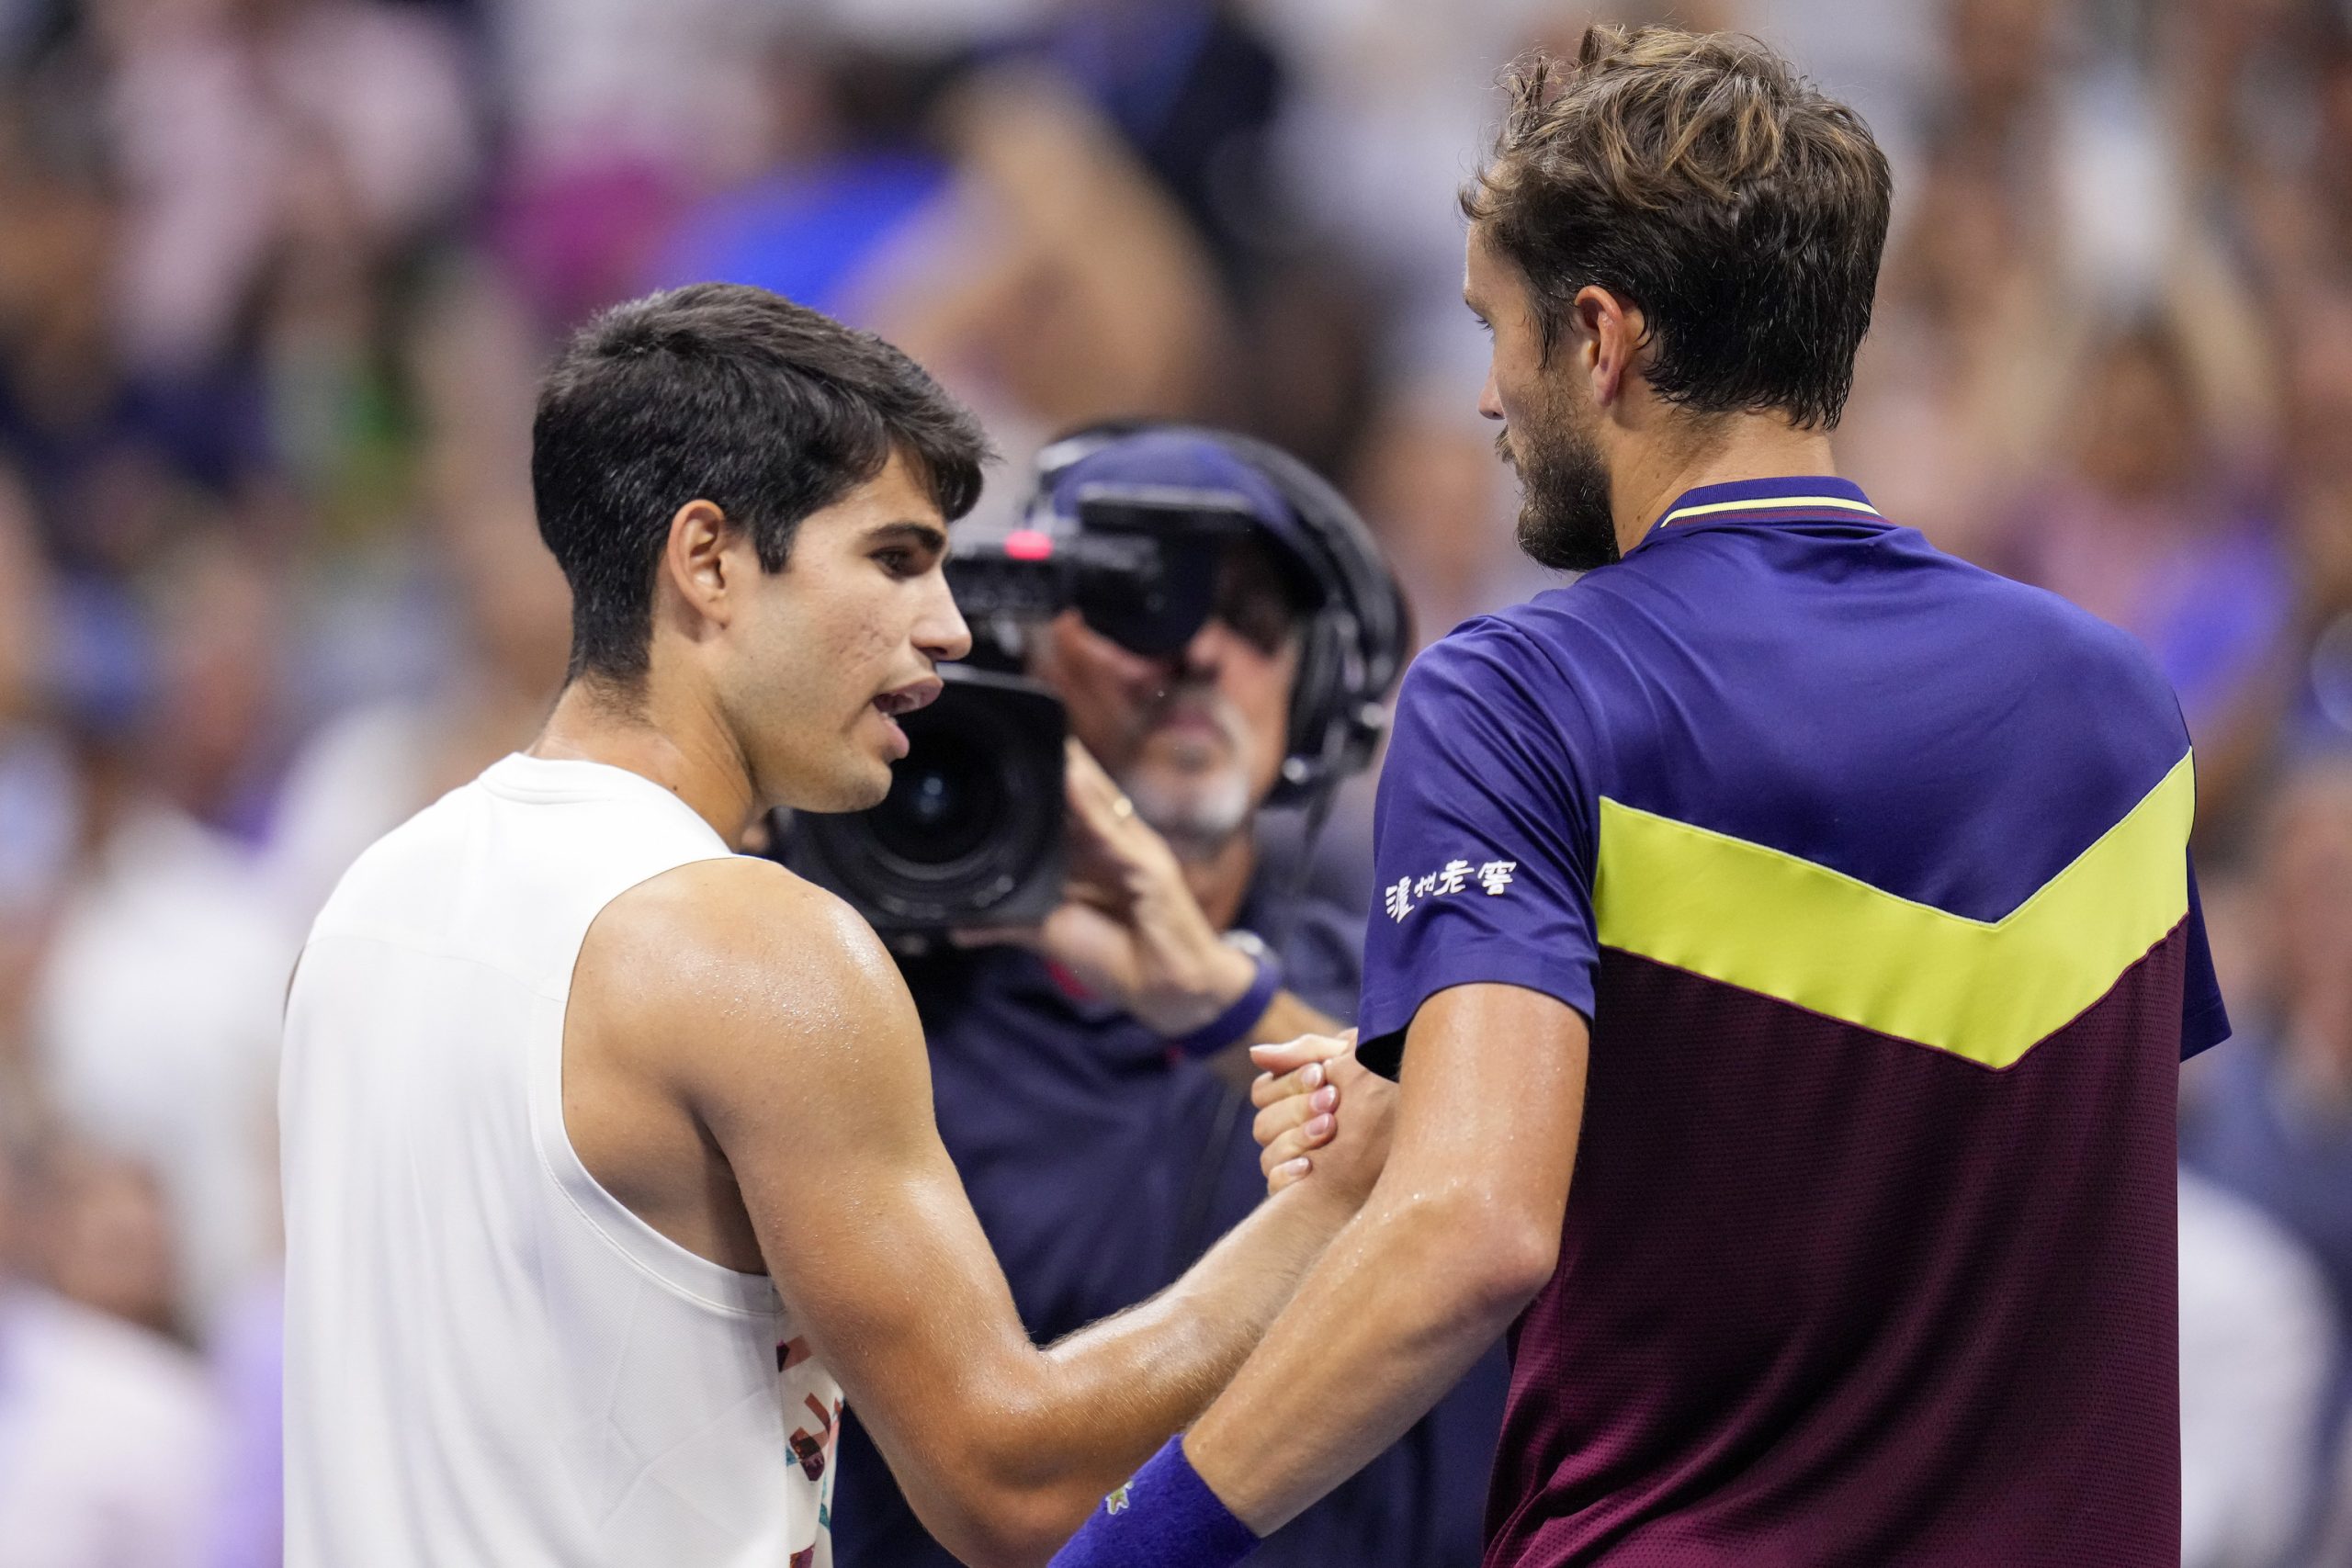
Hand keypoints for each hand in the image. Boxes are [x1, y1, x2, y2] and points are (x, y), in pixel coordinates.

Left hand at [958, 740, 1256, 1035]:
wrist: (1172, 995)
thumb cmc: (1120, 959)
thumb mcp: (1053, 935)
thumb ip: (1012, 923)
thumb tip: (961, 925)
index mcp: (1093, 854)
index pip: (1067, 804)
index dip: (1045, 775)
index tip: (1009, 745)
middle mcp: (1115, 845)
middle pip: (1084, 793)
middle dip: (1059, 759)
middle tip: (1023, 724)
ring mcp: (1137, 853)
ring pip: (1101, 803)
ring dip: (1075, 772)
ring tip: (1048, 739)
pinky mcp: (1152, 871)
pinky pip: (1118, 835)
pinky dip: (1095, 809)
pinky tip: (1074, 785)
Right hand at [1250, 1031, 1390, 1203]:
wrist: (1419, 1135)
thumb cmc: (1382, 1088)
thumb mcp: (1351, 1060)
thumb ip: (1306, 1051)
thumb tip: (1256, 1054)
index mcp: (1290, 1100)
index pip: (1263, 1092)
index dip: (1289, 1083)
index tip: (1321, 1075)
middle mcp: (1286, 1134)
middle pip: (1264, 1123)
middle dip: (1297, 1110)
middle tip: (1332, 1100)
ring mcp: (1292, 1164)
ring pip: (1268, 1155)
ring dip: (1297, 1138)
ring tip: (1330, 1127)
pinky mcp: (1303, 1193)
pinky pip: (1276, 1187)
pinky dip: (1287, 1175)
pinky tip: (1309, 1166)